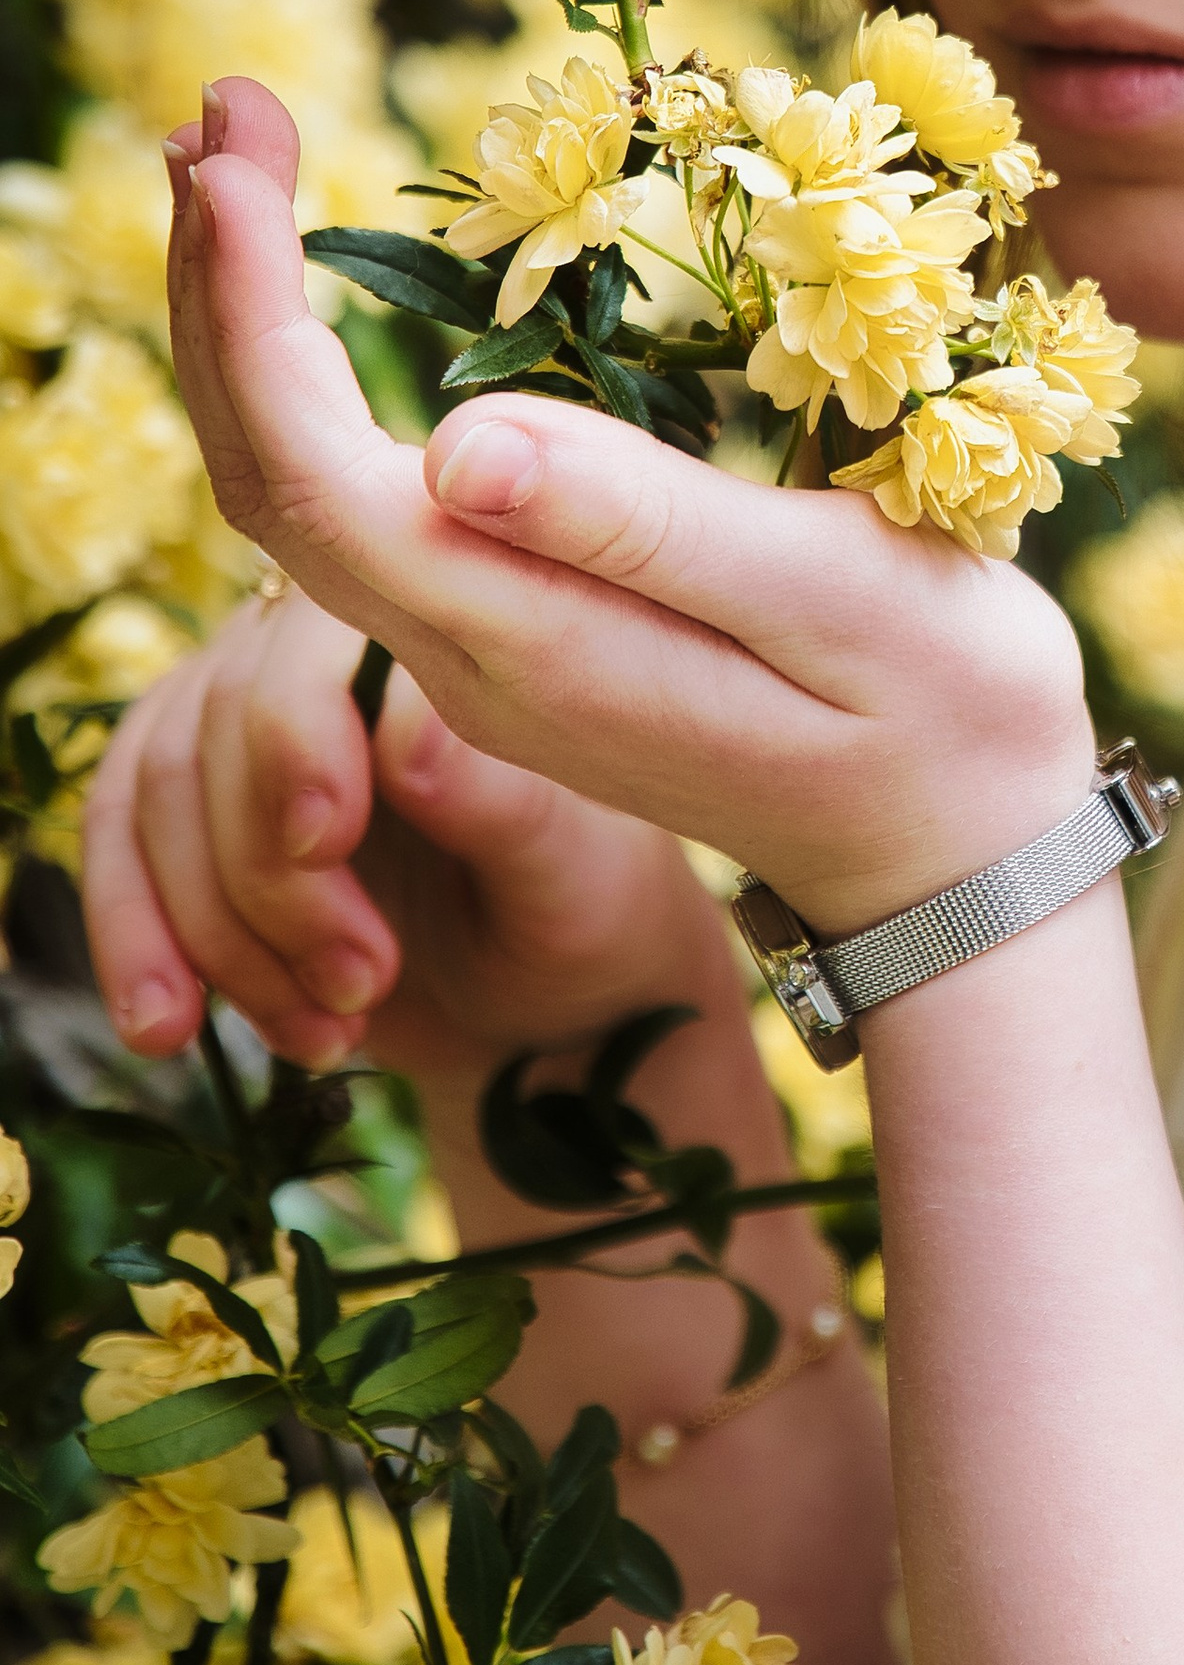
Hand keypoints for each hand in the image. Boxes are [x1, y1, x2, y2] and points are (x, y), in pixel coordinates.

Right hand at [81, 584, 736, 1070]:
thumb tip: (405, 728)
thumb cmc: (586, 909)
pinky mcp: (194, 807)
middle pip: (218, 728)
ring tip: (325, 1029)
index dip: (295, 736)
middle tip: (362, 984)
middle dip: (271, 880)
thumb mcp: (574, 874)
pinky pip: (117, 853)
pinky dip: (137, 946)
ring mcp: (246, 725)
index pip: (314, 638)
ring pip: (155, 797)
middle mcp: (328, 655)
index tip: (326, 844)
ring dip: (218, 934)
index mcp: (438, 634)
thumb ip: (504, 805)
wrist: (553, 1001)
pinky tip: (168, 1030)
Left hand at [160, 77, 1094, 963]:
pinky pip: (368, 511)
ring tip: (235, 165)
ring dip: (248, 331)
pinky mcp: (528, 637)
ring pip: (304, 497)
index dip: (252, 314)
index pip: (322, 481)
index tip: (234, 154)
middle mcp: (476, 663)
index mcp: (540, 647)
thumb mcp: (840, 599)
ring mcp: (492, 660)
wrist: (965, 846)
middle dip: (218, 288)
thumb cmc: (943, 710)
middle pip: (274, 483)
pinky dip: (313, 388)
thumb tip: (450, 437)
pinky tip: (316, 307)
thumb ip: (653, 528)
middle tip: (217, 113)